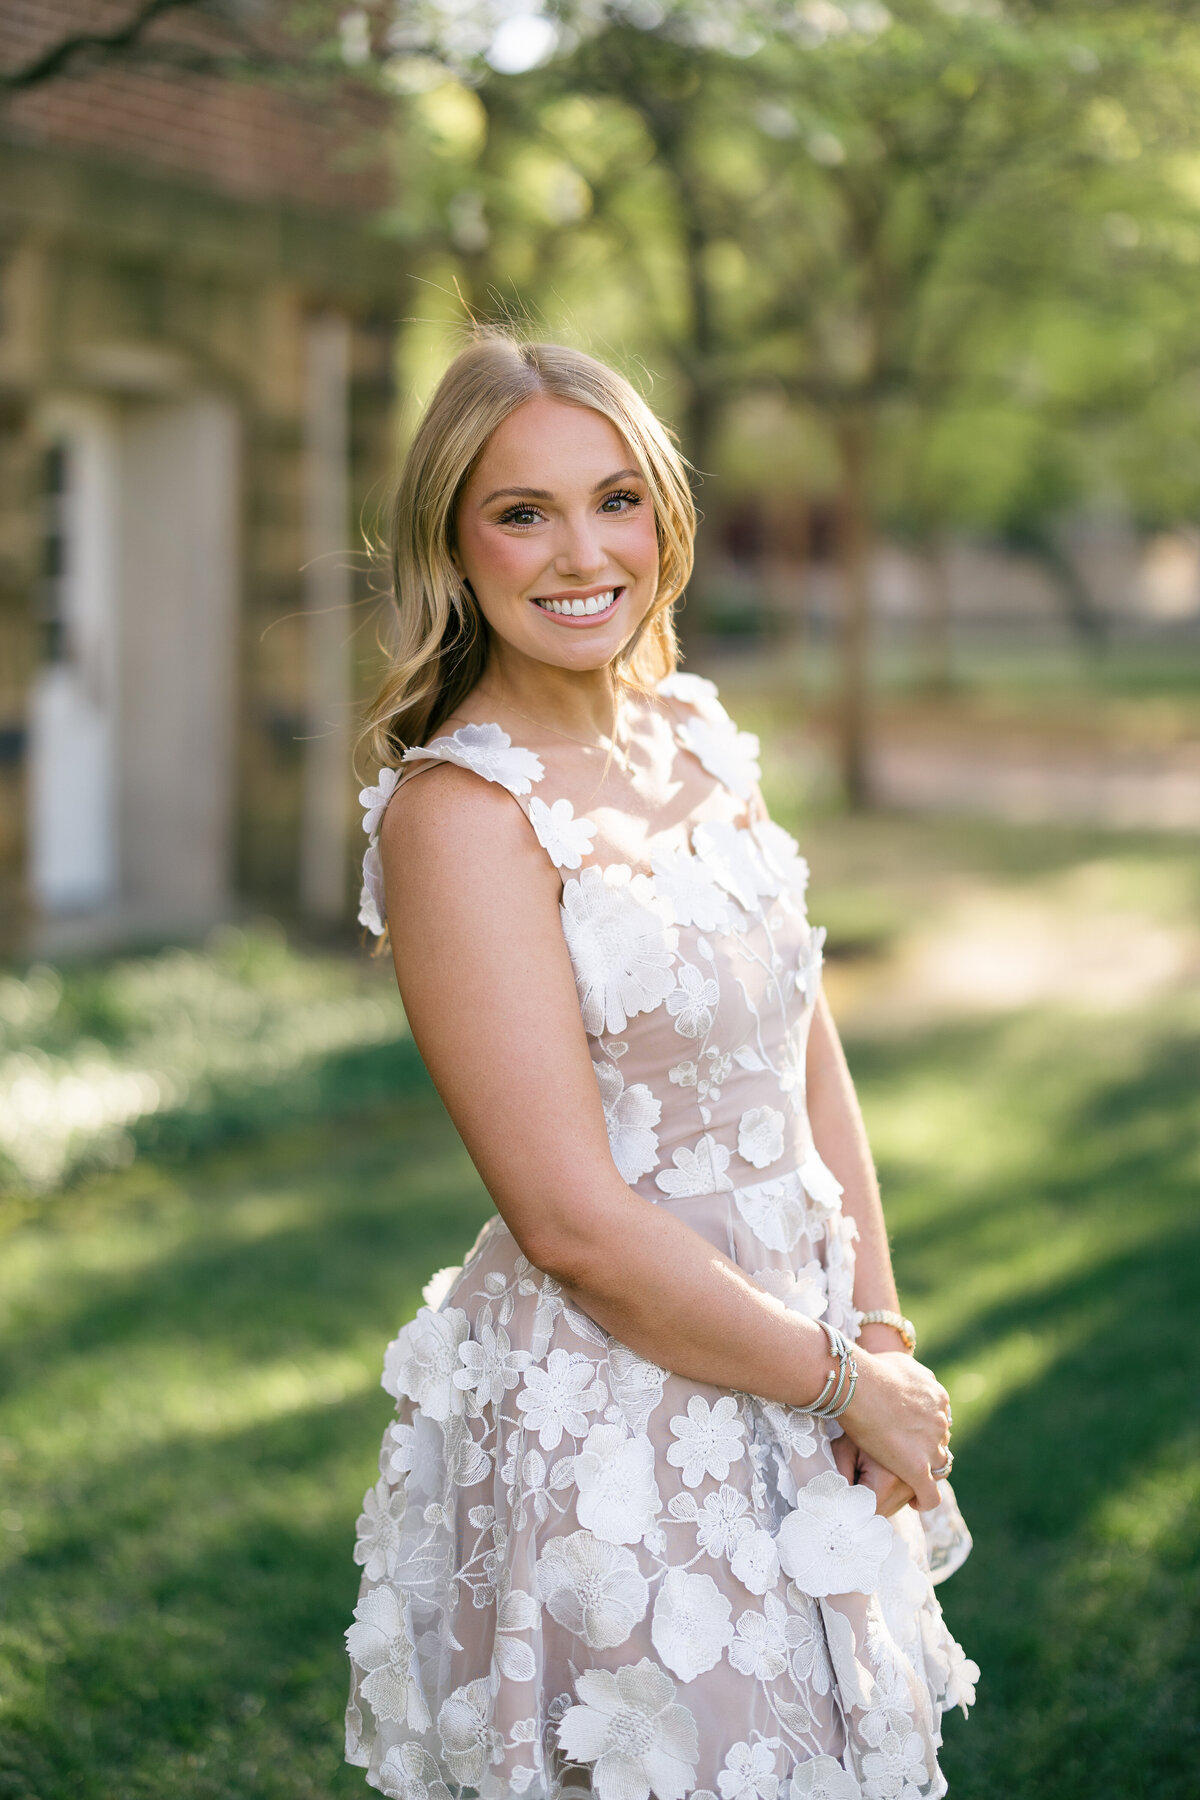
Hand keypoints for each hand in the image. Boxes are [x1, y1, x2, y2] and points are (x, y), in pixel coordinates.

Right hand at [837, 1346, 951, 1511]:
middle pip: (940, 1443)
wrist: (858, 1385)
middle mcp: (940, 1422)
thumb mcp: (902, 1363)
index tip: (909, 1433)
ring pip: (940, 1468)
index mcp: (938, 1398)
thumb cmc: (870, 1370)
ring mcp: (931, 1446)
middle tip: (907, 1455)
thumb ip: (914, 1374)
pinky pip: (930, 1495)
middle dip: (927, 1450)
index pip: (939, 1420)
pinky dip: (925, 1500)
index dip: (924, 1429)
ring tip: (911, 1479)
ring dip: (928, 1473)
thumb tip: (917, 1379)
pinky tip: (915, 1501)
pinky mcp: (918, 1468)